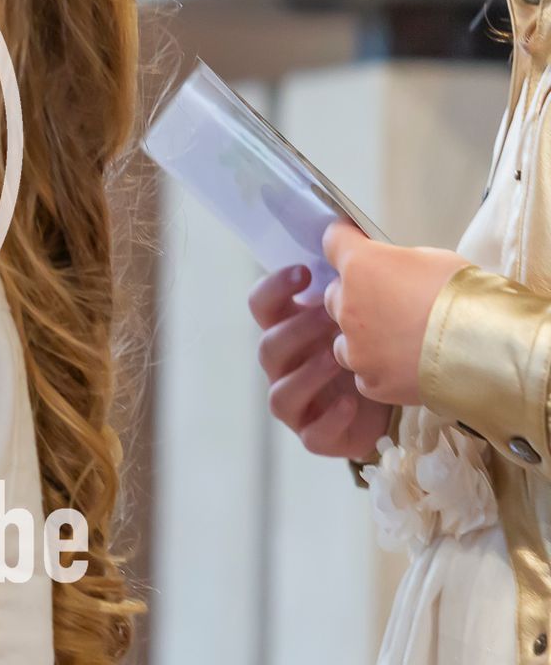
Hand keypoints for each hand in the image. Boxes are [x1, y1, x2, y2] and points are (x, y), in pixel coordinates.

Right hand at [249, 262, 392, 458]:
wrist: (401, 396)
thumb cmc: (380, 343)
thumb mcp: (367, 307)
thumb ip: (350, 277)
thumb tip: (343, 228)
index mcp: (291, 329)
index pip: (263, 306)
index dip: (275, 288)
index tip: (303, 272)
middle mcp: (286, 366)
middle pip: (268, 347)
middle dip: (298, 330)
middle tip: (332, 317)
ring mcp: (298, 403)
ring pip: (281, 392)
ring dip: (308, 373)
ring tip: (339, 358)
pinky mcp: (317, 436)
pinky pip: (312, 433)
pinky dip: (331, 416)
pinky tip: (354, 399)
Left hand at [322, 220, 468, 407]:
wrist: (489, 348)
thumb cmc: (466, 296)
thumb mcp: (431, 259)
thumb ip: (396, 263)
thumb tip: (390, 269)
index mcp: (360, 267)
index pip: (333, 242)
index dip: (345, 242)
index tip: (351, 243)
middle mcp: (347, 306)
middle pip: (335, 295)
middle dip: (355, 296)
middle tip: (388, 302)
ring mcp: (356, 348)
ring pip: (343, 339)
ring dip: (362, 337)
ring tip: (398, 340)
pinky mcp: (372, 381)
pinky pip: (363, 373)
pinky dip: (378, 369)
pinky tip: (404, 366)